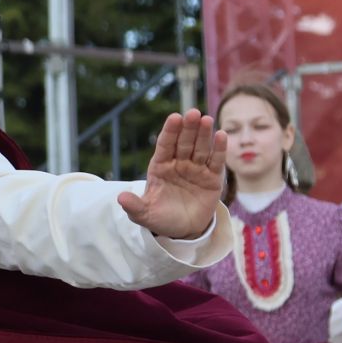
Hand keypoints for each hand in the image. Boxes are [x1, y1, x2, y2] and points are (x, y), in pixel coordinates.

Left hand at [118, 110, 228, 239]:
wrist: (183, 230)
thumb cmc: (161, 217)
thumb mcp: (145, 214)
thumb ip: (134, 206)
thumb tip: (120, 198)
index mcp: (160, 166)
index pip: (165, 145)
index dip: (170, 131)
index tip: (174, 117)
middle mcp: (178, 163)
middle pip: (184, 142)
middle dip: (188, 127)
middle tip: (193, 113)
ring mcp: (196, 169)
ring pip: (200, 148)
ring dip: (204, 134)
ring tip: (207, 120)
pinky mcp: (212, 178)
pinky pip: (215, 161)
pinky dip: (219, 149)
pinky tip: (221, 135)